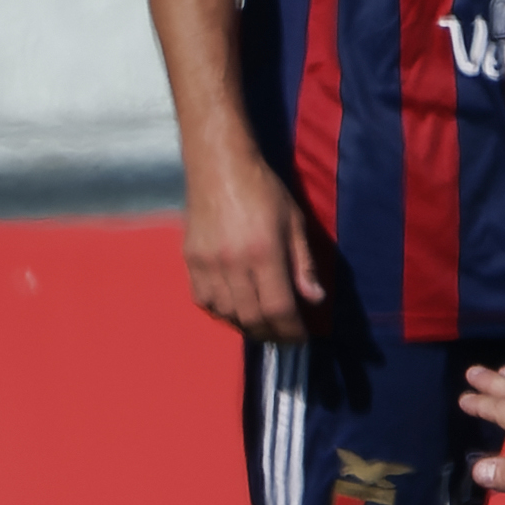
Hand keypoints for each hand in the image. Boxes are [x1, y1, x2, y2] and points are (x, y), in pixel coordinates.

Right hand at [182, 156, 325, 339]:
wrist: (219, 166)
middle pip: (251, 317)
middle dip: (271, 334)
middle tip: (284, 337)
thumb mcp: (295, 224)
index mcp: (263, 253)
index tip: (301, 338)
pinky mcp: (189, 260)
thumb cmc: (263, 191)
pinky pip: (203, 300)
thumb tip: (314, 299)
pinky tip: (235, 310)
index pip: (278, 308)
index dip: (291, 331)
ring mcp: (206, 263)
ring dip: (246, 326)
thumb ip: (304, 265)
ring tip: (263, 325)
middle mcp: (232, 263)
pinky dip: (221, 312)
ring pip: (225, 313)